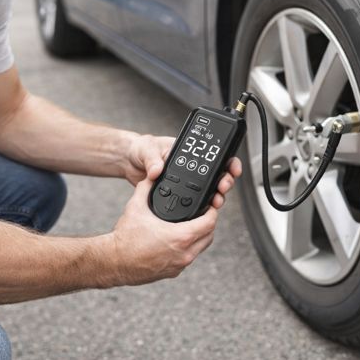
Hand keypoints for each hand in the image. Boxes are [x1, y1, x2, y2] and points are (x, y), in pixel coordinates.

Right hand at [110, 177, 230, 284]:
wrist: (114, 262)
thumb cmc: (125, 239)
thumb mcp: (136, 207)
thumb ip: (146, 187)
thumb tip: (152, 175)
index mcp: (180, 237)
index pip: (210, 222)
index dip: (212, 211)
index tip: (210, 205)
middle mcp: (184, 253)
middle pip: (209, 236)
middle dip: (208, 223)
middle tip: (202, 214)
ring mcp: (180, 265)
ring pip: (200, 248)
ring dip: (200, 236)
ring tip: (192, 225)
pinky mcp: (173, 272)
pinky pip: (189, 257)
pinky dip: (188, 248)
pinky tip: (179, 240)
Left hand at [124, 134, 242, 207]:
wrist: (128, 162)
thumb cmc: (139, 149)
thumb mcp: (146, 149)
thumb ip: (152, 159)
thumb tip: (157, 170)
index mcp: (185, 152)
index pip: (211, 155)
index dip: (226, 161)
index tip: (231, 168)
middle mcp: (188, 167)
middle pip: (214, 174)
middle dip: (224, 180)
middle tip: (223, 186)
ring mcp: (184, 181)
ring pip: (207, 189)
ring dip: (215, 195)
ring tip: (216, 201)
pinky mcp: (177, 194)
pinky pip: (193, 200)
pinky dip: (201, 205)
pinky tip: (204, 210)